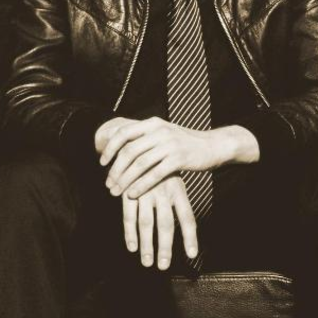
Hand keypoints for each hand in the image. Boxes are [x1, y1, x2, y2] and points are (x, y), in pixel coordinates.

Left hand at [99, 117, 233, 198]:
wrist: (215, 145)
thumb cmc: (186, 143)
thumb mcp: (165, 133)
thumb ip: (145, 138)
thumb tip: (119, 148)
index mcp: (154, 123)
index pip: (123, 133)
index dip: (109, 148)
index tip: (102, 163)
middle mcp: (160, 131)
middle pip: (128, 151)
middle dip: (115, 170)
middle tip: (108, 184)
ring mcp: (170, 144)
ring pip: (139, 164)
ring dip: (124, 180)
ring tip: (116, 192)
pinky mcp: (179, 159)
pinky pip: (154, 174)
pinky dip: (140, 185)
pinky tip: (133, 194)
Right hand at [122, 175, 197, 269]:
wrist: (137, 144)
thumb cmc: (159, 170)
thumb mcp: (173, 182)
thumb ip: (177, 203)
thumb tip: (186, 227)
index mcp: (178, 191)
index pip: (187, 217)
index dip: (190, 236)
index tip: (192, 255)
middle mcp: (163, 193)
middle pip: (166, 225)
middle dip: (165, 247)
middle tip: (163, 266)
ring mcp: (146, 192)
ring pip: (147, 223)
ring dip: (147, 245)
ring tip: (147, 263)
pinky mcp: (128, 192)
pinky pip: (129, 216)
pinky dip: (130, 233)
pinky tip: (132, 247)